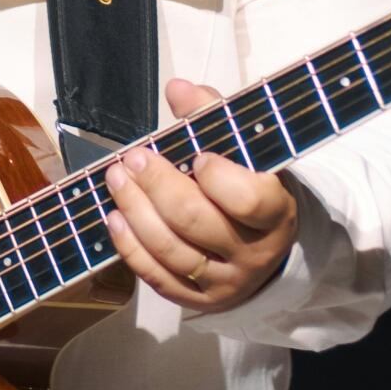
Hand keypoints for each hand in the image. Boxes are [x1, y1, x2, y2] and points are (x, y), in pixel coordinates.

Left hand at [102, 78, 298, 313]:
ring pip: (171, 250)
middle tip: (134, 157)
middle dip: (158, 185)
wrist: (267, 247)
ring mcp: (226, 282)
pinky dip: (130, 247)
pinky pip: (158, 277)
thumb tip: (177, 88)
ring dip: (136, 210)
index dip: (219, 178)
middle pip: (197, 222)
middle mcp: (254, 254)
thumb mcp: (247, 151)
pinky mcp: (199, 301)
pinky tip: (114, 217)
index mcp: (276, 213)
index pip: (249, 200)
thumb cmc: (252, 187)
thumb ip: (214, 116)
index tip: (198, 155)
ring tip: (116, 178)